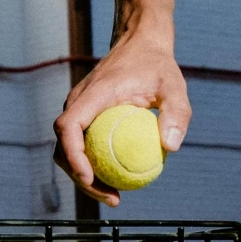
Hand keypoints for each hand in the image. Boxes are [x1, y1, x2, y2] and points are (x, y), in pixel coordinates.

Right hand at [53, 29, 190, 205]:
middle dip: (80, 178)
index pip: (68, 127)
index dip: (73, 155)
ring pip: (68, 151)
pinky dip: (93, 165)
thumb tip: (171, 147)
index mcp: (91, 95)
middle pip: (63, 147)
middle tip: (111, 198)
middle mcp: (77, 103)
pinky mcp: (84, 116)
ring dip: (84, 177)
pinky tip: (117, 179)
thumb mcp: (174, 85)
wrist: (140, 43)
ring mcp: (78, 110)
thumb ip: (177, 113)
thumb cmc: (157, 64)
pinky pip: (81, 145)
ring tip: (114, 195)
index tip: (90, 177)